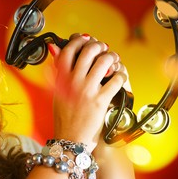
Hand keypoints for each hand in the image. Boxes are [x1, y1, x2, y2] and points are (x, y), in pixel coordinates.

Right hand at [49, 33, 126, 151]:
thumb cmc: (64, 117)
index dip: (78, 40)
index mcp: (60, 79)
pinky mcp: (100, 101)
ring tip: (114, 62)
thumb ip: (58, 73)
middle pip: (89, 51)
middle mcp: (72, 82)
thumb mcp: (57, 93)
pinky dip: (121, 75)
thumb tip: (56, 51)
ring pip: (105, 61)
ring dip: (113, 58)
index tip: (85, 39)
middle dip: (99, 46)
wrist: (70, 139)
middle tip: (103, 49)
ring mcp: (87, 91)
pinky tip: (119, 77)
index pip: (68, 50)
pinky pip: (116, 79)